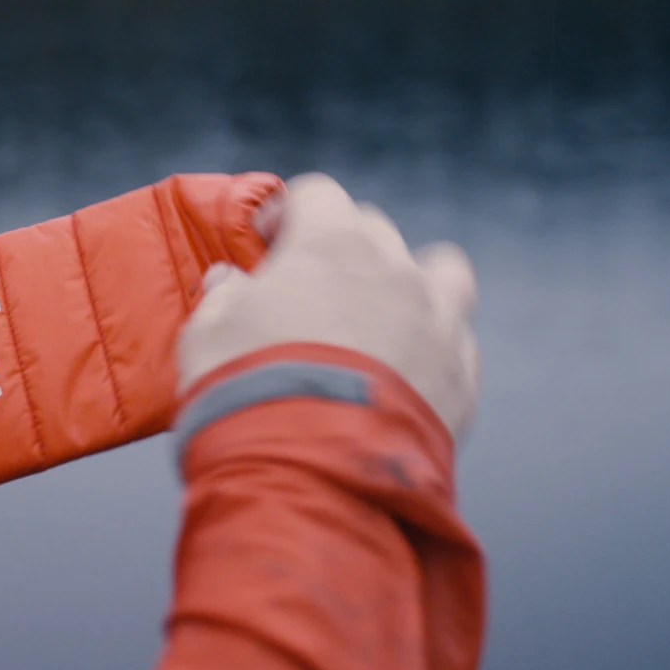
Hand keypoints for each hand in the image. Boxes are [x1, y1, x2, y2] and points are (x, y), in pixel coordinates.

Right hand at [177, 173, 478, 439]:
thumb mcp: (208, 334)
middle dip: (340, 250)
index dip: (286, 215)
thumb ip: (223, 297)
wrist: (312, 474)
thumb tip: (229, 282)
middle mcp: (395, 269)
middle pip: (373, 231)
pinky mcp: (460, 376)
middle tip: (307, 291)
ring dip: (408, 283)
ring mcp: (438, 321)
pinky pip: (453, 340)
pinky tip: (400, 373)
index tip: (266, 245)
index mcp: (332, 242)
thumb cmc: (248, 390)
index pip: (316, 195)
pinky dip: (429, 345)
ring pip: (439, 272)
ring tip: (377, 318)